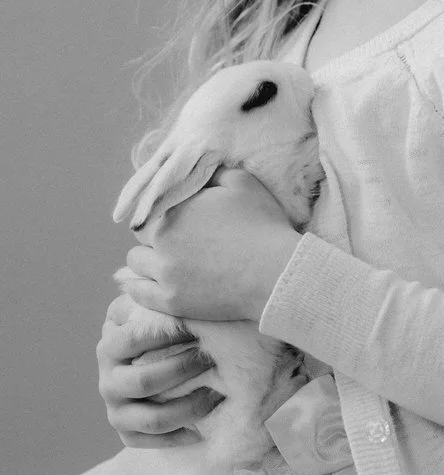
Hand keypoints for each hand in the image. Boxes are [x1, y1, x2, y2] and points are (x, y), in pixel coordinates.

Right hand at [97, 295, 224, 447]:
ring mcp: (115, 409)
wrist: (138, 363)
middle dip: (184, 370)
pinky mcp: (126, 432)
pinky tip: (201, 427)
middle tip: (212, 359)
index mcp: (109, 346)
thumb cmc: (154, 332)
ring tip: (216, 395)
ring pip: (153, 418)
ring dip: (188, 408)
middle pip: (146, 381)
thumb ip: (153, 301)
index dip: (167, 334)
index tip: (198, 327)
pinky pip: (151, 441)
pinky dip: (178, 436)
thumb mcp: (146, 311)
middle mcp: (107, 380)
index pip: (134, 340)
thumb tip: (169, 286)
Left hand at [120, 167, 302, 323]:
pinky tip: (146, 283)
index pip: (151, 208)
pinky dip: (137, 286)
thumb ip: (210, 172)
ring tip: (167, 261)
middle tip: (178, 239)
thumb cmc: (262, 224)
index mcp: (175, 209)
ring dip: (147, 259)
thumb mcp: (241, 181)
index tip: (181, 218)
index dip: (165, 211)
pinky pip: (138, 294)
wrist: (276, 272)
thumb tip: (193, 171)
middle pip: (141, 235)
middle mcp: (163, 240)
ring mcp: (165, 274)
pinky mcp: (172, 302)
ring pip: (135, 263)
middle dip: (154, 234)